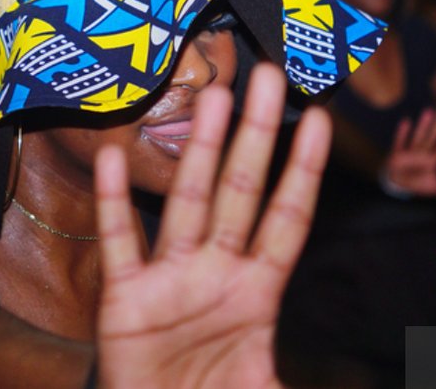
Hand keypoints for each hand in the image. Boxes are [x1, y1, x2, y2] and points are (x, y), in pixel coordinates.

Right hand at [94, 63, 330, 388]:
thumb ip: (307, 382)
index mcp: (256, 291)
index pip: (287, 217)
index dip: (304, 171)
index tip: (320, 121)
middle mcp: (215, 271)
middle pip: (241, 191)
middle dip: (257, 135)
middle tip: (270, 77)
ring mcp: (170, 279)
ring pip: (189, 201)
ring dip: (201, 149)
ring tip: (213, 97)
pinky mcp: (125, 299)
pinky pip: (121, 243)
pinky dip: (114, 202)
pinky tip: (115, 158)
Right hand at [382, 104, 435, 204]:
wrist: (397, 182)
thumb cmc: (417, 181)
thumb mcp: (432, 187)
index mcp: (432, 159)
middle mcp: (423, 153)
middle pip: (433, 136)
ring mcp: (410, 153)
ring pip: (418, 138)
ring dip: (423, 126)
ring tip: (428, 111)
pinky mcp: (397, 155)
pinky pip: (400, 143)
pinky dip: (402, 134)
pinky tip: (406, 121)